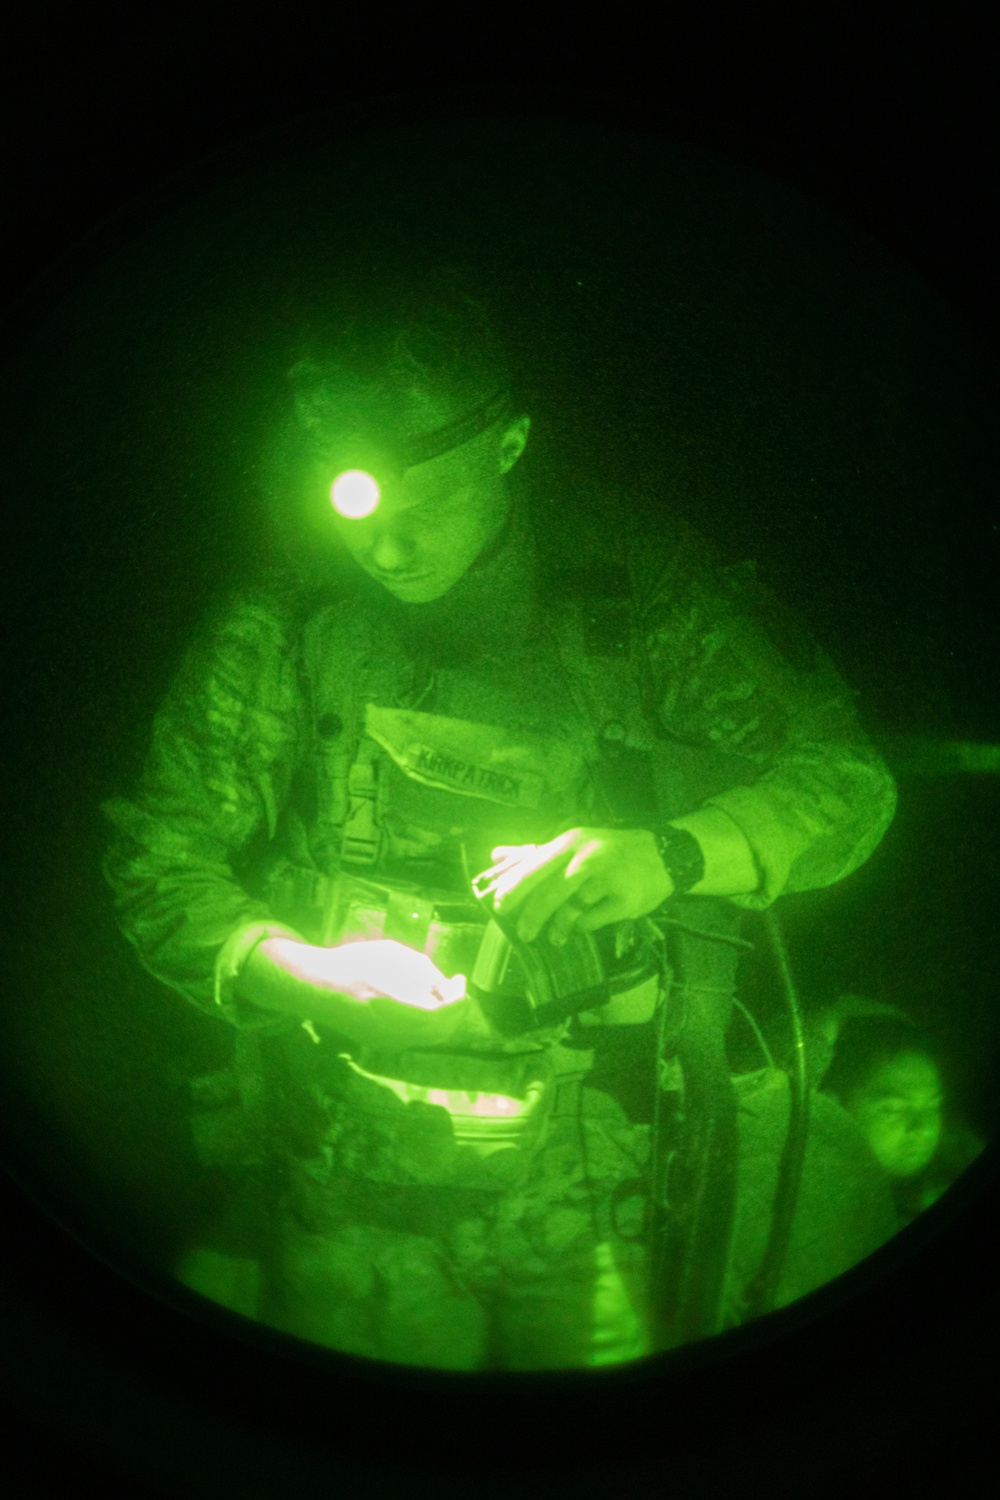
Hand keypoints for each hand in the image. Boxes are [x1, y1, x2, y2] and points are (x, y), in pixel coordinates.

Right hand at [255, 937, 469, 1050]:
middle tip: (454, 986)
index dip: (459, 996)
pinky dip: (425, 1022)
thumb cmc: (354, 964)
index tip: (460, 979)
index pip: (446, 1013)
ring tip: (438, 991)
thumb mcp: (391, 955)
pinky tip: (420, 1002)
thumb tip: (443, 984)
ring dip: (442, 1016)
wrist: (318, 987)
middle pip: (442, 1029)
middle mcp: (398, 1034)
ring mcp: (390, 1043)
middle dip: (455, 1008)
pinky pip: (414, 1037)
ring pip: (430, 1036)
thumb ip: (423, 970)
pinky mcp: (382, 1045)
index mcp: (401, 1010)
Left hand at [476, 827, 673, 947]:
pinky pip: (593, 920)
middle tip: (522, 934)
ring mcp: (608, 879)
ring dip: (559, 926)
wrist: (661, 855)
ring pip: (572, 909)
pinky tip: (580, 928)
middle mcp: (588, 858)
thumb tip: (495, 855)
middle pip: (551, 891)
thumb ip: (534, 853)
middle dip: (532, 916)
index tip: (499, 907)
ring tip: (553, 937)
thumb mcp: (574, 844)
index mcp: (571, 842)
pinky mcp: (625, 900)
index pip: (535, 866)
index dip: (515, 888)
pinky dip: (583, 926)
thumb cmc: (608, 851)